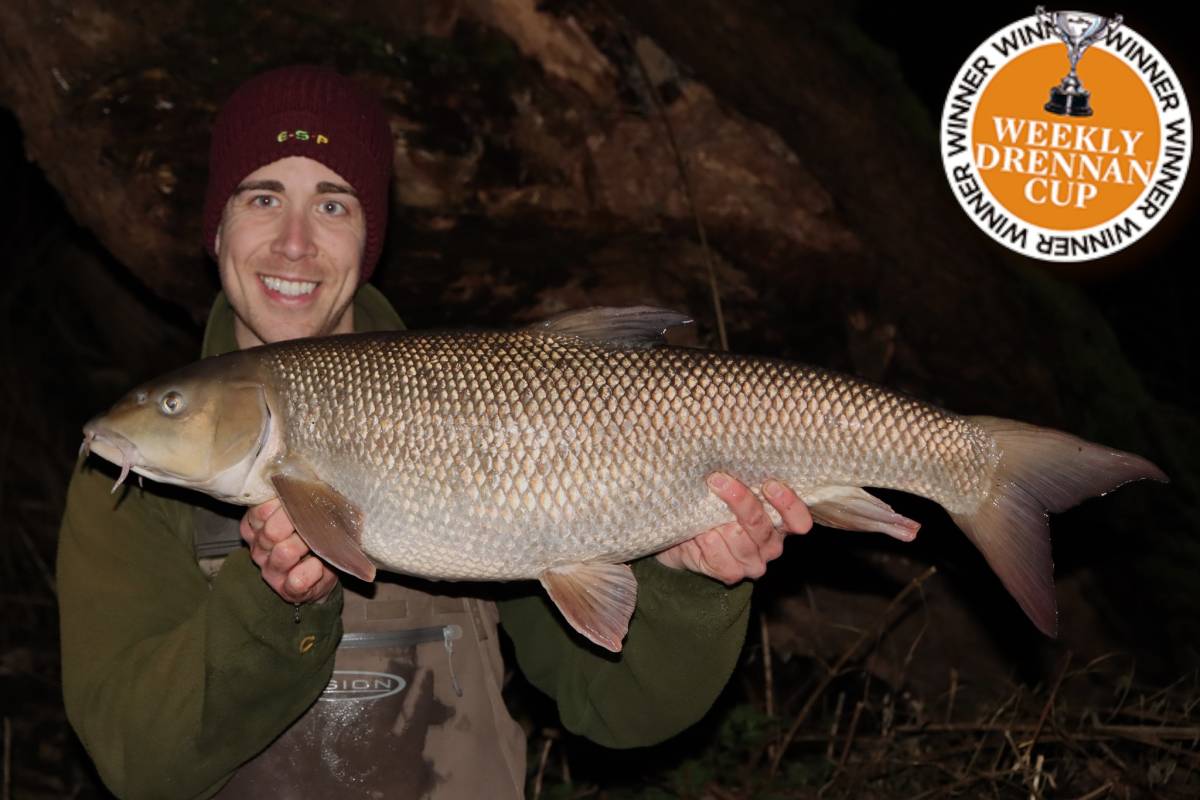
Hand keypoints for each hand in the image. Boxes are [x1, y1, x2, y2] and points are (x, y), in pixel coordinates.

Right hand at [239, 499, 337, 603]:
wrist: (324, 569)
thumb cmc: (313, 534)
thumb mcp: (306, 510)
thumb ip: (302, 495)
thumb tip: (311, 481)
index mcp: (257, 525)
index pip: (260, 510)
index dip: (284, 504)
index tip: (302, 501)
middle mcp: (258, 548)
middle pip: (271, 531)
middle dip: (298, 524)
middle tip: (314, 523)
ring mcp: (270, 570)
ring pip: (284, 553)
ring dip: (308, 545)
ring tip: (318, 543)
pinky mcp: (287, 590)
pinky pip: (297, 578)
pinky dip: (313, 570)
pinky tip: (319, 565)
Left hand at [656, 473, 811, 584]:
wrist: (684, 540)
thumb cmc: (712, 509)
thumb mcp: (728, 491)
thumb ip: (739, 479)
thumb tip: (733, 446)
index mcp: (779, 522)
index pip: (798, 520)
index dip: (788, 504)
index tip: (769, 485)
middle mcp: (771, 544)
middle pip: (760, 524)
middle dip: (738, 500)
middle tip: (718, 480)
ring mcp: (752, 562)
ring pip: (738, 541)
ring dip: (715, 523)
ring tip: (699, 510)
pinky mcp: (732, 574)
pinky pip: (720, 559)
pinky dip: (707, 544)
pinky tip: (698, 534)